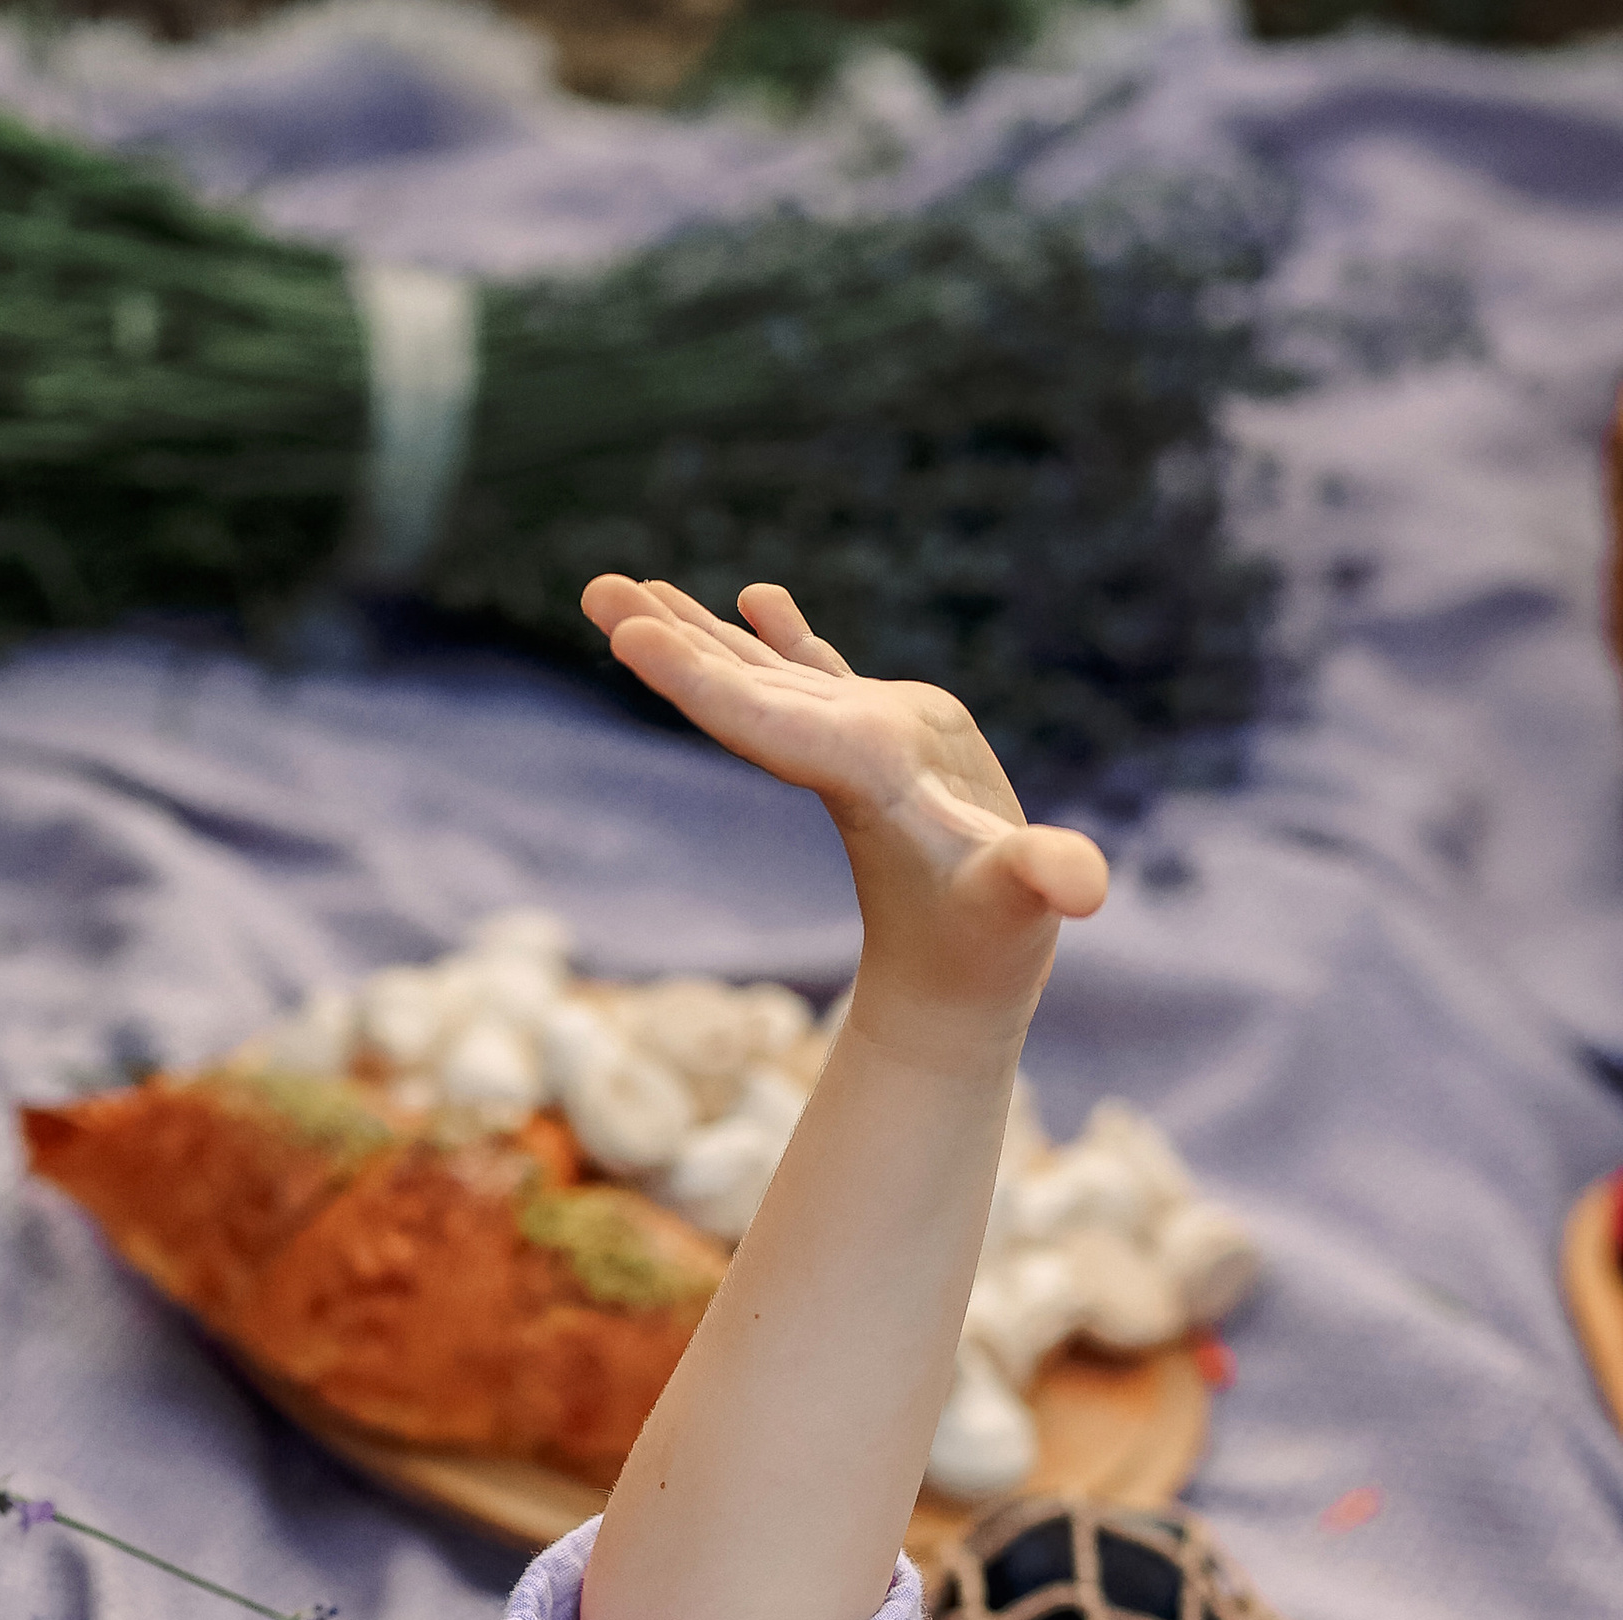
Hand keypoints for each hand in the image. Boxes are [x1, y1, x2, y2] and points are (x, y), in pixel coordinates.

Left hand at [581, 573, 1106, 1059]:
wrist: (969, 980)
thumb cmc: (994, 942)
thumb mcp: (1024, 905)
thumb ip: (1043, 883)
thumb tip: (1080, 886)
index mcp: (856, 780)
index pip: (762, 724)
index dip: (696, 680)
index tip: (624, 637)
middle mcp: (836, 759)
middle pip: (736, 692)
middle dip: (667, 641)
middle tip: (595, 586)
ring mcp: (856, 748)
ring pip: (763, 676)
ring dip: (702, 632)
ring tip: (633, 582)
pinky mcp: (886, 748)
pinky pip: (820, 677)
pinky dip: (783, 638)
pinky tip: (754, 595)